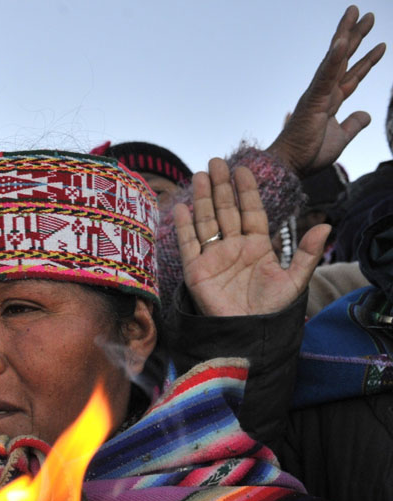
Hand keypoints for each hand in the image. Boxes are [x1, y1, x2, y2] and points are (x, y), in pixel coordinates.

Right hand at [178, 159, 329, 316]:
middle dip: (222, 186)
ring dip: (203, 198)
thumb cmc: (271, 310)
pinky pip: (188, 244)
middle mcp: (233, 248)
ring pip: (206, 221)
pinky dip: (183, 226)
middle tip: (216, 161)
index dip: (247, 191)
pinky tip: (181, 207)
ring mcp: (213, 257)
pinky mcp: (196, 270)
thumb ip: (308, 253)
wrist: (246, 332)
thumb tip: (327, 226)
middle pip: (226, 210)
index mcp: (257, 247)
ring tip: (200, 175)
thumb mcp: (295, 280)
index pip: (251, 212)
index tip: (244, 169)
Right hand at [267, 6, 384, 175]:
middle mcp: (324, 92)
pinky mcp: (313, 100)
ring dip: (346, 35)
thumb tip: (366, 114)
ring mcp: (318, 94)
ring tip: (355, 13)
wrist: (290, 167)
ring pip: (335, 59)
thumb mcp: (341, 139)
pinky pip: (326, 76)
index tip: (381, 44)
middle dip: (356, 36)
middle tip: (368, 14)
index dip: (368, 60)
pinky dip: (334, 59)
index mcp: (331, 101)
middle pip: (344, 58)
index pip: (353, 75)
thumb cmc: (309, 155)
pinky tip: (342, 42)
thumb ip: (353, 125)